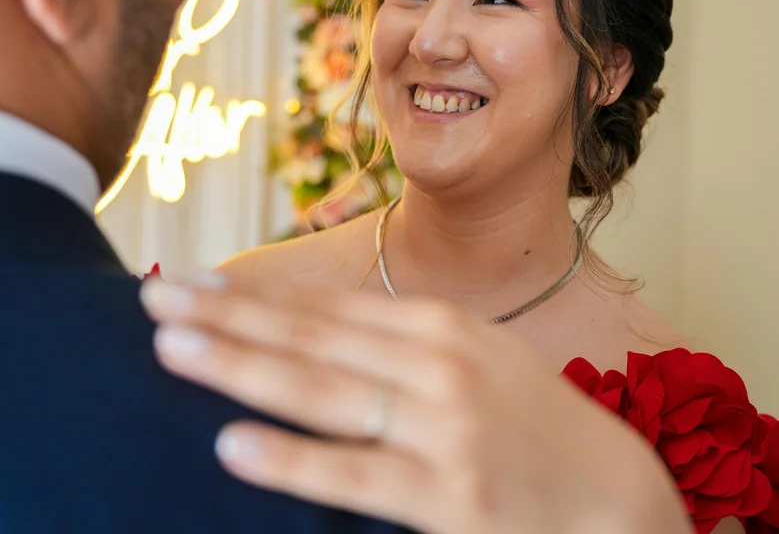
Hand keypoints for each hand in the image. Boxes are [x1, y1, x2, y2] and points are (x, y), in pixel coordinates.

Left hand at [140, 274, 691, 533]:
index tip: (194, 284)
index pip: (325, 306)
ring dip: (240, 367)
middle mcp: (437, 365)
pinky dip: (291, 459)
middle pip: (310, 337)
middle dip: (228, 318)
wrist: (619, 498)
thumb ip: (402, 341)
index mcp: (442, 325)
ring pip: (321, 391)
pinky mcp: (450, 496)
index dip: (254, 295)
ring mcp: (443, 428)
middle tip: (155, 303)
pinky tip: (233, 446)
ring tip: (172, 350)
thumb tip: (319, 326)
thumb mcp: (475, 357)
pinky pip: (354, 474)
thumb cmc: (536, 422)